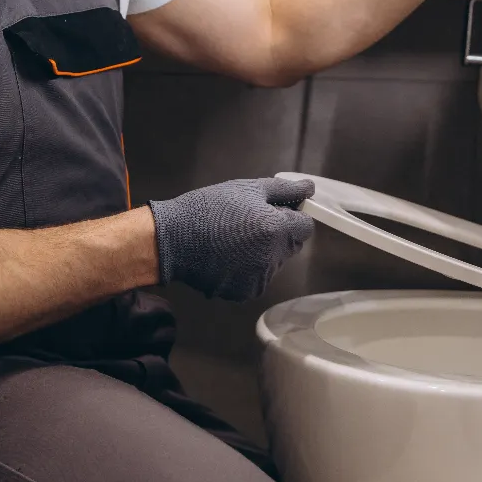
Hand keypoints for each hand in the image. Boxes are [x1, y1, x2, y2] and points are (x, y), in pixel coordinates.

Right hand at [148, 177, 315, 300]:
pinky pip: (257, 277)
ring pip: (274, 262)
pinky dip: (248, 268)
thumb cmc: (209, 209)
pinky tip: (227, 255)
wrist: (173, 239)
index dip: (293, 216)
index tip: (275, 211)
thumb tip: (308, 189)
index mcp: (277, 230)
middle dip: (279, 234)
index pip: (306, 226)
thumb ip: (284, 190)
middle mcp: (273, 258)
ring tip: (234, 239)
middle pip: (291, 245)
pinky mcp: (245, 292)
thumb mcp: (247, 188)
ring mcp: (260, 279)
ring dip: (263, 252)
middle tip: (250, 222)